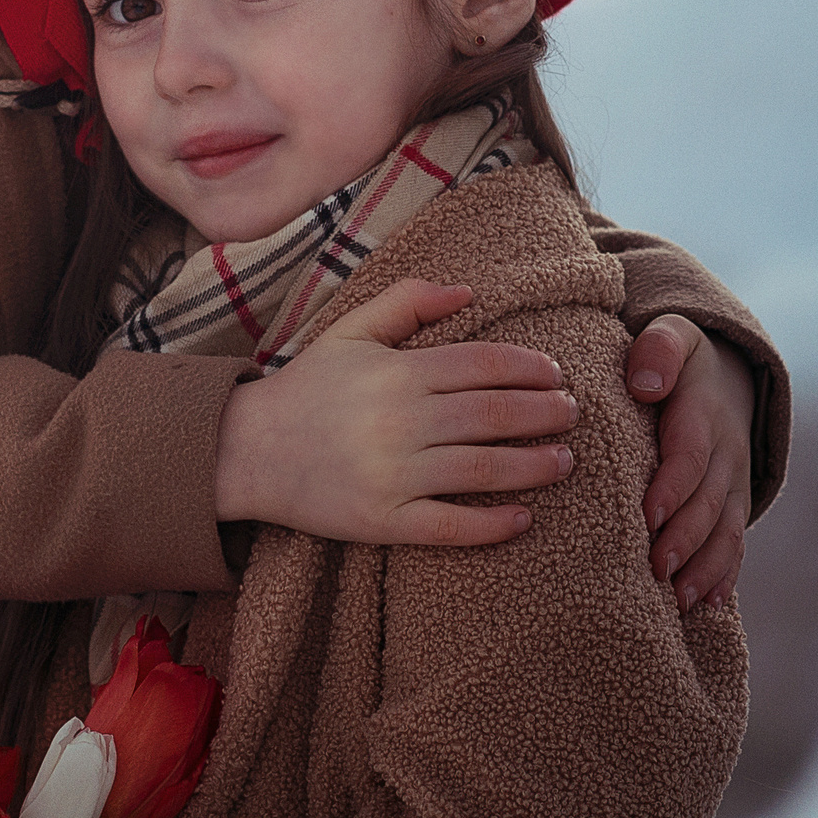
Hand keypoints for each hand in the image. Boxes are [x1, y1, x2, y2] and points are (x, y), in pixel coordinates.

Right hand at [212, 280, 577, 546]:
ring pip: (485, 470)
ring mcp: (393, 474)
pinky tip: (524, 518)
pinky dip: (494, 525)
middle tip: (572, 414)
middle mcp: (401, 422)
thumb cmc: (305, 389)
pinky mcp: (383, 519)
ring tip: (565, 460)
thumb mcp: (349, 332)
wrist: (245, 450)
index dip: (530, 369)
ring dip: (536, 466)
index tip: (555, 375)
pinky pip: (452, 526)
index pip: (484, 364)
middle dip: (545, 414)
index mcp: (397, 373)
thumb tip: (469, 291)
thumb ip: (407, 302)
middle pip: (496, 416)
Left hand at [628, 317, 753, 609]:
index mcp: (703, 415)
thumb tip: (644, 385)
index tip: (646, 517)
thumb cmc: (672, 357)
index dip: (671, 488)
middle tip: (656, 571)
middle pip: (707, 502)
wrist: (723, 372)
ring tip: (680, 599)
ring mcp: (733, 482)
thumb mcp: (670, 335)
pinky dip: (724, 573)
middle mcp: (725, 454)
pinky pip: (735, 541)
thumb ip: (658, 351)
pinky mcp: (733, 502)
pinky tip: (708, 604)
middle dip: (684, 539)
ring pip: (723, 530)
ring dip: (704, 566)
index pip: (689, 456)